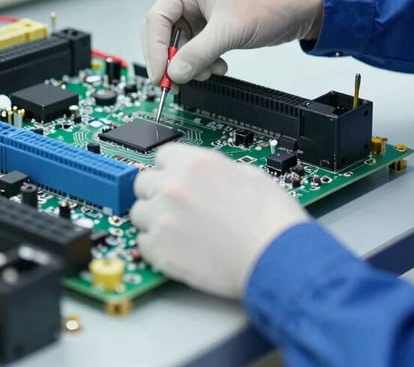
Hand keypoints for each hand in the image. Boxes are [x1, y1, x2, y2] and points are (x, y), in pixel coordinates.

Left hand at [129, 144, 310, 298]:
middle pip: (144, 182)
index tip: (173, 178)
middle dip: (157, 193)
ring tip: (179, 233)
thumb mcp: (247, 173)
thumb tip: (203, 176)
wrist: (275, 257)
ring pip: (138, 213)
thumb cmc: (270, 220)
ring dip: (154, 220)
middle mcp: (174, 185)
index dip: (170, 169)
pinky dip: (157, 248)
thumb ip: (213, 170)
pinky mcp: (159, 249)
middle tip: (175, 208)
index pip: (162, 156)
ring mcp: (163, 217)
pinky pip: (142, 243)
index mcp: (196, 163)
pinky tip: (179, 250)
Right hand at [141, 0, 322, 85]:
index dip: (154, 50)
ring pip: (180, 46)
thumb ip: (198, 54)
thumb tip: (174, 74)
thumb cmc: (271, 2)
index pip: (157, 19)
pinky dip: (204, 62)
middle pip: (164, 34)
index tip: (160, 76)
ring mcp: (200, 10)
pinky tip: (220, 65)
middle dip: (173, 59)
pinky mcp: (212, 25)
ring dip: (192, 64)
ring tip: (211, 70)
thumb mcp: (230, 31)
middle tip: (176, 83)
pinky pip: (196, 49)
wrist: (301, 8)